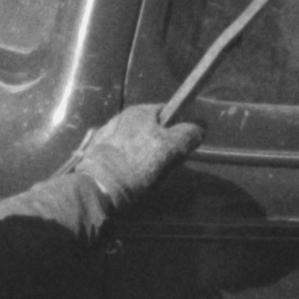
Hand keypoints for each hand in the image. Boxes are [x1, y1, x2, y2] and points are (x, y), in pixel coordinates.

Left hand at [78, 102, 202, 202]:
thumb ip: (188, 134)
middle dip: (162, 149)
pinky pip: (123, 157)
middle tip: (164, 167)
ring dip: (147, 161)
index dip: (178, 129)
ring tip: (147, 178)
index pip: (168, 112)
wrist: (97, 186)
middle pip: (153, 131)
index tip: (181, 147)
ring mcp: (107, 135)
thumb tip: (200, 126)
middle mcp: (121, 118)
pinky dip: (130, 167)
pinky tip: (131, 180)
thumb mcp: (170, 147)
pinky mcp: (98, 154)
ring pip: (138, 146)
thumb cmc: (136, 163)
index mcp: (138, 112)